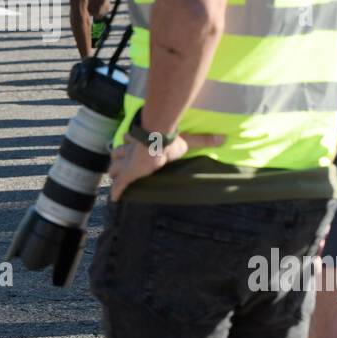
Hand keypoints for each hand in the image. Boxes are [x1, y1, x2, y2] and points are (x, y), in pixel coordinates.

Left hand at [109, 131, 224, 201]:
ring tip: (117, 178)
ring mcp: (126, 164)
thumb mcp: (187, 141)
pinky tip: (115, 199)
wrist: (156, 143)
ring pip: (112, 168)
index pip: (128, 140)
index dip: (128, 143)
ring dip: (114, 172)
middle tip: (120, 164)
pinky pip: (118, 186)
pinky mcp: (126, 176)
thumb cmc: (169, 141)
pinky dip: (116, 192)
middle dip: (117, 158)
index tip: (129, 143)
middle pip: (116, 153)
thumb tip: (223, 138)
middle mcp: (129, 151)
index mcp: (140, 142)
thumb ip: (203, 140)